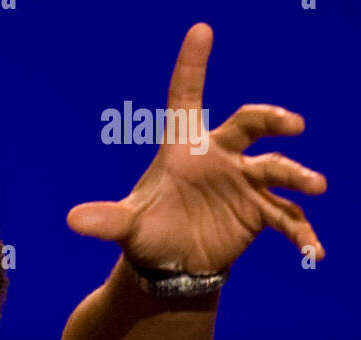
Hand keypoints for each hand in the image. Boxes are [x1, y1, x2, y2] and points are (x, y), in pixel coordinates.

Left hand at [66, 22, 326, 272]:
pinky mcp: (258, 212)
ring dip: (297, 176)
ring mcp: (244, 182)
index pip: (187, 98)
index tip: (200, 30)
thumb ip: (105, 220)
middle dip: (271, 120)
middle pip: (249, 125)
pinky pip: (285, 219)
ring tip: (313, 186)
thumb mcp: (127, 225)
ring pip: (275, 169)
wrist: (171, 263)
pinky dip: (301, 234)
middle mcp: (221, 157)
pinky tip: (312, 253)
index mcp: (187, 148)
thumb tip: (72, 220)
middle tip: (290, 125)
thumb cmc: (150, 232)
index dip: (192, 65)